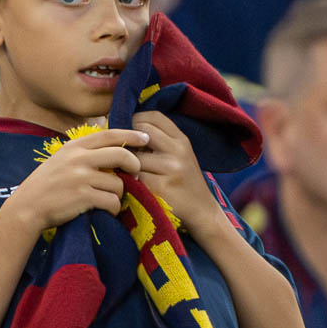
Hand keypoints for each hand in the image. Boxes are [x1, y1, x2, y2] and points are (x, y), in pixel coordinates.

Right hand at [0, 128, 146, 236]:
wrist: (27, 207)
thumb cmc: (47, 185)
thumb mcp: (62, 159)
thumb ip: (83, 152)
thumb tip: (112, 147)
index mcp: (75, 146)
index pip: (110, 134)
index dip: (130, 135)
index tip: (145, 137)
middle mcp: (79, 159)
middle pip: (121, 155)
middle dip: (134, 165)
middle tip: (135, 175)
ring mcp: (81, 178)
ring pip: (118, 183)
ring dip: (119, 194)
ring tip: (108, 199)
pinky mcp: (83, 197)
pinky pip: (112, 201)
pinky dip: (114, 209)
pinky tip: (106, 211)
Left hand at [131, 111, 224, 239]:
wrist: (202, 211)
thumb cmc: (184, 182)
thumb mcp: (179, 155)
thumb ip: (160, 140)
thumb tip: (125, 126)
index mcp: (182, 140)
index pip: (153, 116)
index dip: (135, 120)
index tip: (129, 133)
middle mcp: (178, 150)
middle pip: (141, 132)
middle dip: (128, 141)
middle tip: (125, 154)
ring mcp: (171, 169)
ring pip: (134, 157)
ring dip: (127, 165)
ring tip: (130, 173)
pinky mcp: (161, 187)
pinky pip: (134, 178)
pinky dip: (130, 181)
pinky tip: (134, 187)